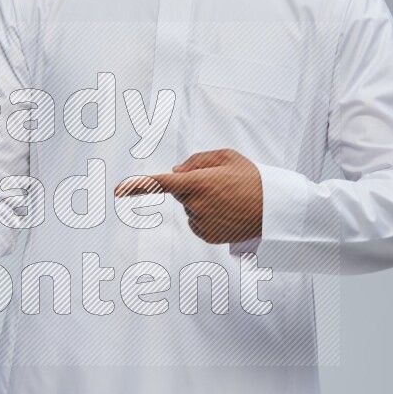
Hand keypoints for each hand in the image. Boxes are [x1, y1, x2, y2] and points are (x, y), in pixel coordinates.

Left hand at [114, 148, 262, 243]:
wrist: (274, 208)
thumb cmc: (251, 179)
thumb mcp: (226, 157)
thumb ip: (196, 160)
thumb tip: (175, 171)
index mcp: (198, 182)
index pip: (160, 183)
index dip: (137, 186)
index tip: (118, 191)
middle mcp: (195, 204)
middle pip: (181, 192)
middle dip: (194, 186)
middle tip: (222, 185)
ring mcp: (201, 222)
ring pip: (190, 208)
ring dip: (203, 203)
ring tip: (229, 200)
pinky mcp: (207, 236)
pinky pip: (197, 223)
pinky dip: (208, 217)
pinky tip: (227, 213)